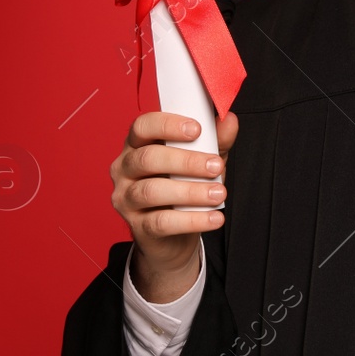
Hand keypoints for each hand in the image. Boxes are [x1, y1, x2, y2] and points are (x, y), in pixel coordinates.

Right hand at [110, 110, 237, 302]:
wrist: (173, 235)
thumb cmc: (184, 186)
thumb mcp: (202, 159)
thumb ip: (215, 140)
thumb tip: (229, 120)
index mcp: (138, 144)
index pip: (143, 126)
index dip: (168, 125)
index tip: (197, 130)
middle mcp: (125, 169)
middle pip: (148, 158)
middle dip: (186, 161)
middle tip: (216, 166)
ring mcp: (126, 198)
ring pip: (152, 191)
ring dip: (191, 191)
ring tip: (218, 194)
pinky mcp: (137, 226)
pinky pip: (161, 222)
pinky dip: (192, 220)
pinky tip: (214, 217)